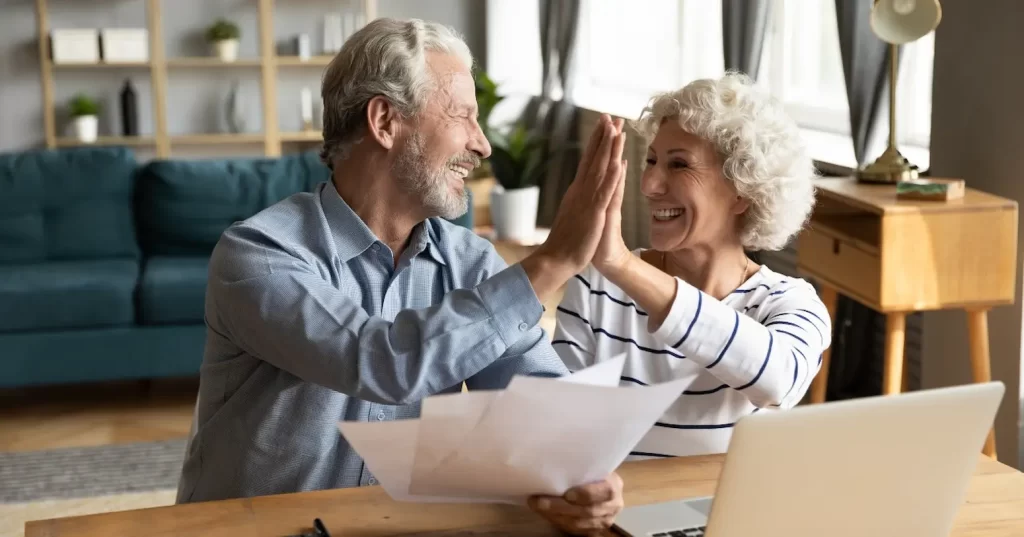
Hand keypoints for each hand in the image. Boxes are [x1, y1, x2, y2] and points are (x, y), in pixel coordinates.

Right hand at [521, 115, 625, 299]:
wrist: (556, 259)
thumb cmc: (567, 241)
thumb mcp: (575, 214)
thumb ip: (579, 199)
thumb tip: (582, 187)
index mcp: (577, 190)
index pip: (588, 161)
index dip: (597, 142)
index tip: (604, 124)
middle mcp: (580, 190)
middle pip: (593, 158)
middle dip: (603, 136)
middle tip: (610, 116)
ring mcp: (586, 200)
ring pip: (599, 169)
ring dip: (608, 149)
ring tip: (616, 130)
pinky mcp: (593, 213)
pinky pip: (604, 191)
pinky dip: (611, 176)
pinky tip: (618, 162)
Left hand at [528, 473, 624, 535]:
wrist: (599, 485)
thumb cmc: (591, 472)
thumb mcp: (592, 466)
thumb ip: (581, 467)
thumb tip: (554, 461)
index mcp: (614, 486)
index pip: (605, 491)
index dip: (586, 494)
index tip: (567, 494)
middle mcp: (613, 506)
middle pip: (588, 511)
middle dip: (560, 507)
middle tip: (539, 501)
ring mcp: (604, 520)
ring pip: (579, 524)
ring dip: (555, 516)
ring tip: (537, 507)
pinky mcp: (594, 530)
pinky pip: (574, 530)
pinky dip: (557, 522)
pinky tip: (545, 514)